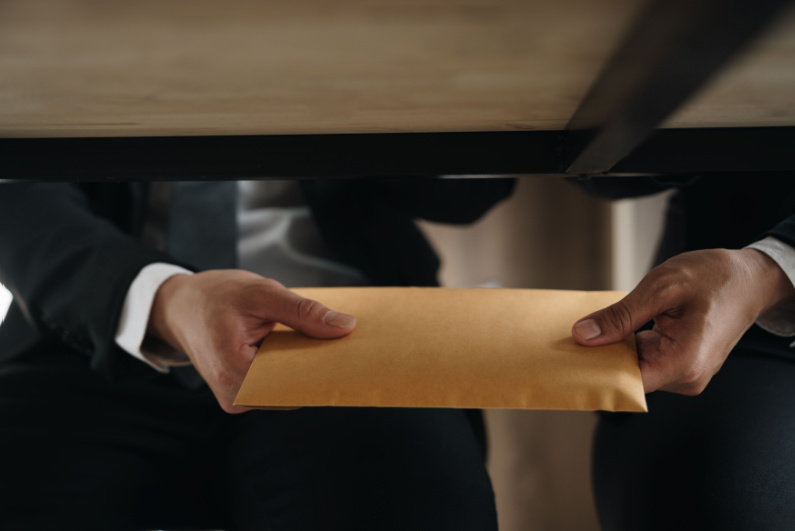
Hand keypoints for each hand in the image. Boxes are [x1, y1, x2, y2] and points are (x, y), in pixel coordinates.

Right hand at [147, 270, 355, 412]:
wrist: (179, 306)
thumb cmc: (214, 296)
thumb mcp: (262, 293)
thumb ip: (304, 312)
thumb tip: (345, 327)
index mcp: (235, 374)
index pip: (296, 382)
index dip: (326, 368)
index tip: (352, 352)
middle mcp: (236, 397)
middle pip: (294, 388)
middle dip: (318, 365)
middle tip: (342, 339)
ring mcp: (238, 400)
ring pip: (288, 388)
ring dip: (305, 365)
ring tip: (320, 339)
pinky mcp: (243, 394)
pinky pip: (277, 384)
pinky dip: (291, 366)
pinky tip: (301, 346)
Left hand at [572, 249, 794, 394]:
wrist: (751, 277)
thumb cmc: (714, 277)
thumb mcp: (661, 288)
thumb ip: (621, 316)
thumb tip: (582, 336)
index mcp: (684, 363)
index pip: (626, 384)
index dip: (595, 371)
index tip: (568, 358)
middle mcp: (686, 377)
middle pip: (628, 376)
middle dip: (600, 356)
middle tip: (573, 333)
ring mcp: (685, 373)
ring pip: (634, 367)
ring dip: (613, 348)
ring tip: (593, 326)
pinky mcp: (681, 364)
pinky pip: (645, 359)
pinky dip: (628, 344)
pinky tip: (615, 328)